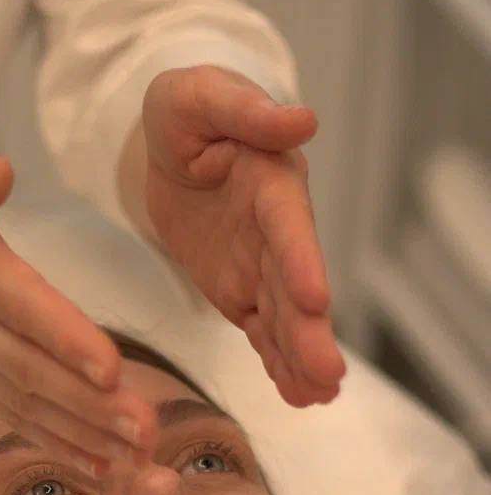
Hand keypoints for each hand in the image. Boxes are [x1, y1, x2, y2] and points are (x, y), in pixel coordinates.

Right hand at [0, 130, 155, 475]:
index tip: (110, 369)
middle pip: (28, 368)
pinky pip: (12, 414)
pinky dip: (55, 443)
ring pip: (25, 400)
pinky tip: (100, 467)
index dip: (63, 338)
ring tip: (137, 457)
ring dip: (83, 433)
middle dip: (89, 404)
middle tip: (145, 428)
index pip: (16, 304)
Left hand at [141, 65, 346, 407]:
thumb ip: (243, 110)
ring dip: (299, 357)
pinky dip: (277, 362)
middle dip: (309, 331)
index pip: (289, 227)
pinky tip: (297, 395)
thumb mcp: (197, 97)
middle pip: (294, 286)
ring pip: (282, 318)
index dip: (301, 262)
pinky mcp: (240, 291)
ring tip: (317, 396)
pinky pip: (260, 331)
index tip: (315, 299)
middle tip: (328, 374)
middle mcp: (276, 231)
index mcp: (270, 183)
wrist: (166, 148)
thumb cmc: (184, 113)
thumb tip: (301, 119)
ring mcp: (260, 266)